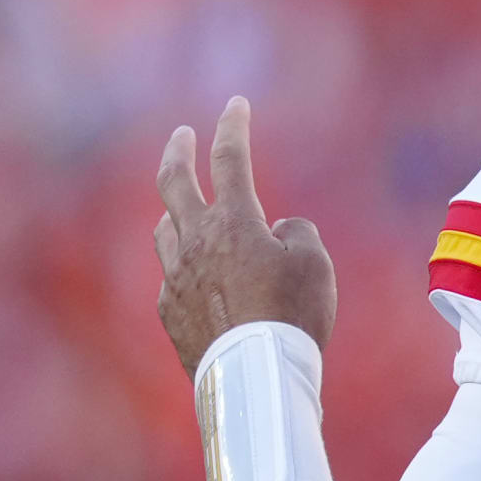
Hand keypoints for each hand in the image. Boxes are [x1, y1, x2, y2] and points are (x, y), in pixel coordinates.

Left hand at [156, 97, 336, 377]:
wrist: (256, 375)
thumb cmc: (294, 316)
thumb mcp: (315, 265)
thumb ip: (297, 234)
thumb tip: (276, 230)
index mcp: (234, 222)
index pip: (230, 158)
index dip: (232, 126)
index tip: (235, 105)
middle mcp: (197, 242)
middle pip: (174, 181)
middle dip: (179, 151)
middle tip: (181, 136)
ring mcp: (177, 278)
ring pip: (165, 230)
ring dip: (174, 212)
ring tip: (182, 209)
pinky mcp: (170, 312)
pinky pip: (171, 277)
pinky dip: (183, 265)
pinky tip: (195, 275)